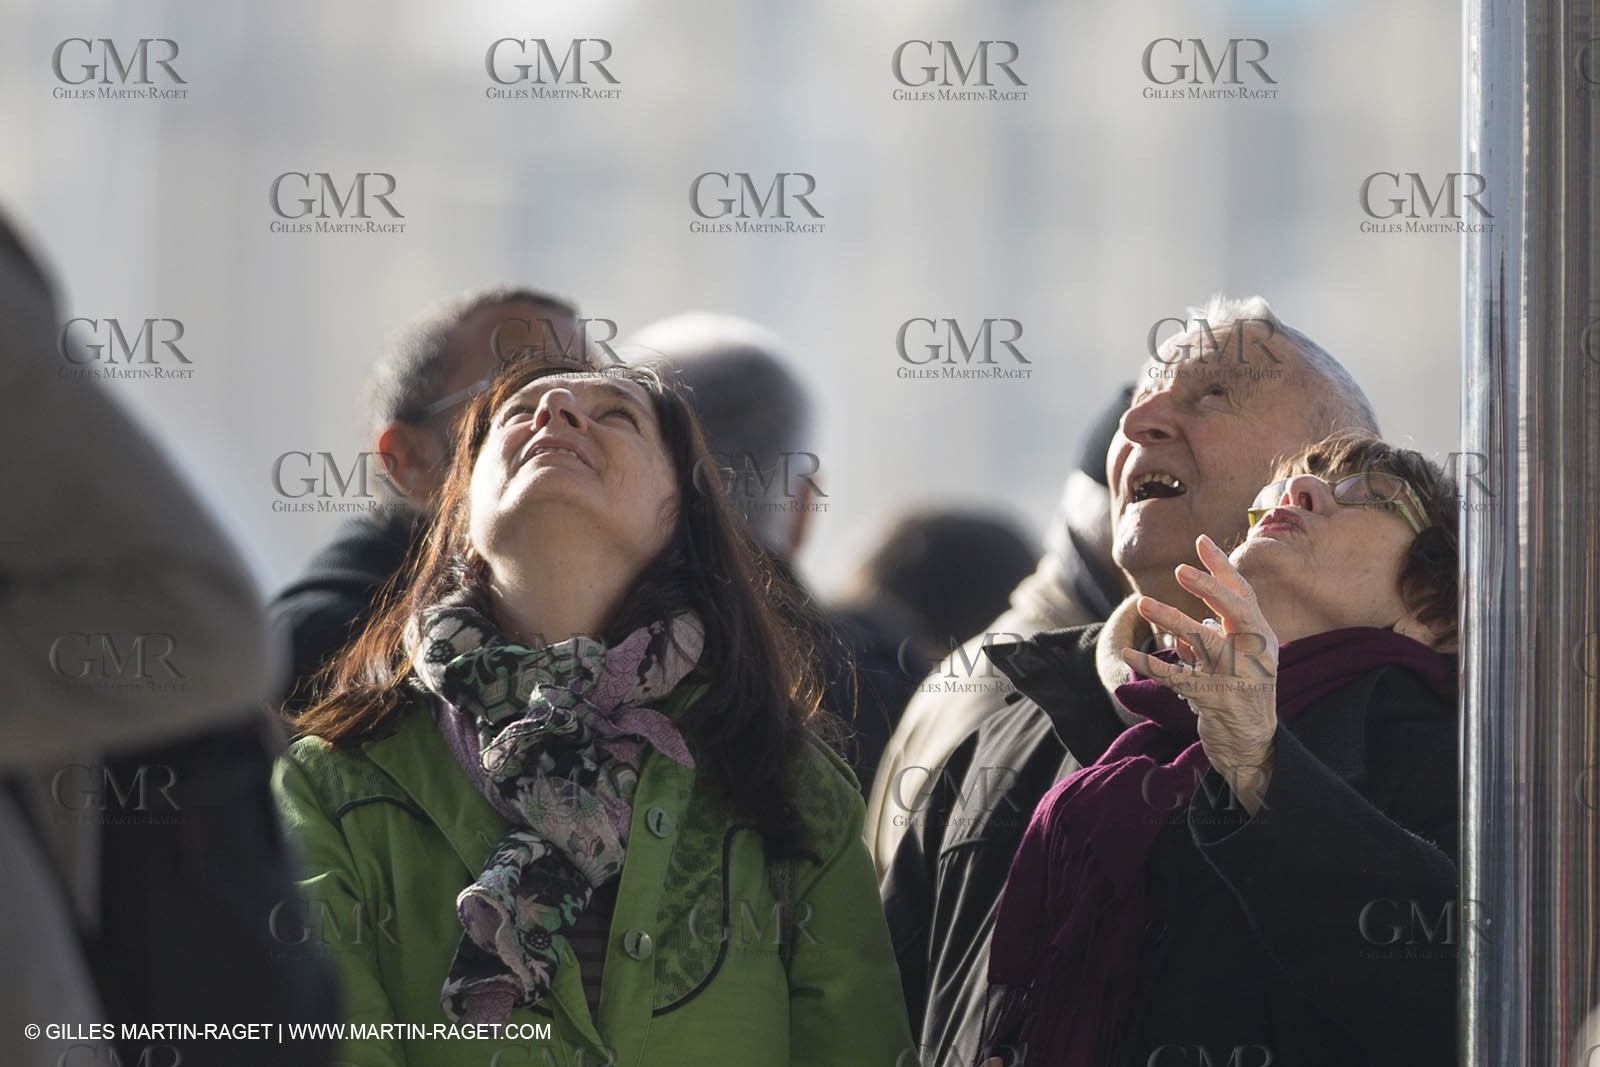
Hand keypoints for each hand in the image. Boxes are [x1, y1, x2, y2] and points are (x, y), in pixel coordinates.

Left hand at [1120, 534, 1279, 812]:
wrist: (1252, 745)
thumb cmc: (1242, 693)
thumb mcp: (1240, 659)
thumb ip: (1218, 635)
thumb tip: (1188, 619)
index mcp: (1261, 637)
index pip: (1243, 594)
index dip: (1222, 567)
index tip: (1200, 541)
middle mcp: (1255, 653)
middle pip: (1236, 611)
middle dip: (1209, 588)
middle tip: (1178, 569)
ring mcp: (1238, 678)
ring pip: (1203, 642)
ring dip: (1171, 620)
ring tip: (1142, 603)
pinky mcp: (1216, 701)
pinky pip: (1178, 677)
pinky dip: (1151, 664)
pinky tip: (1130, 652)